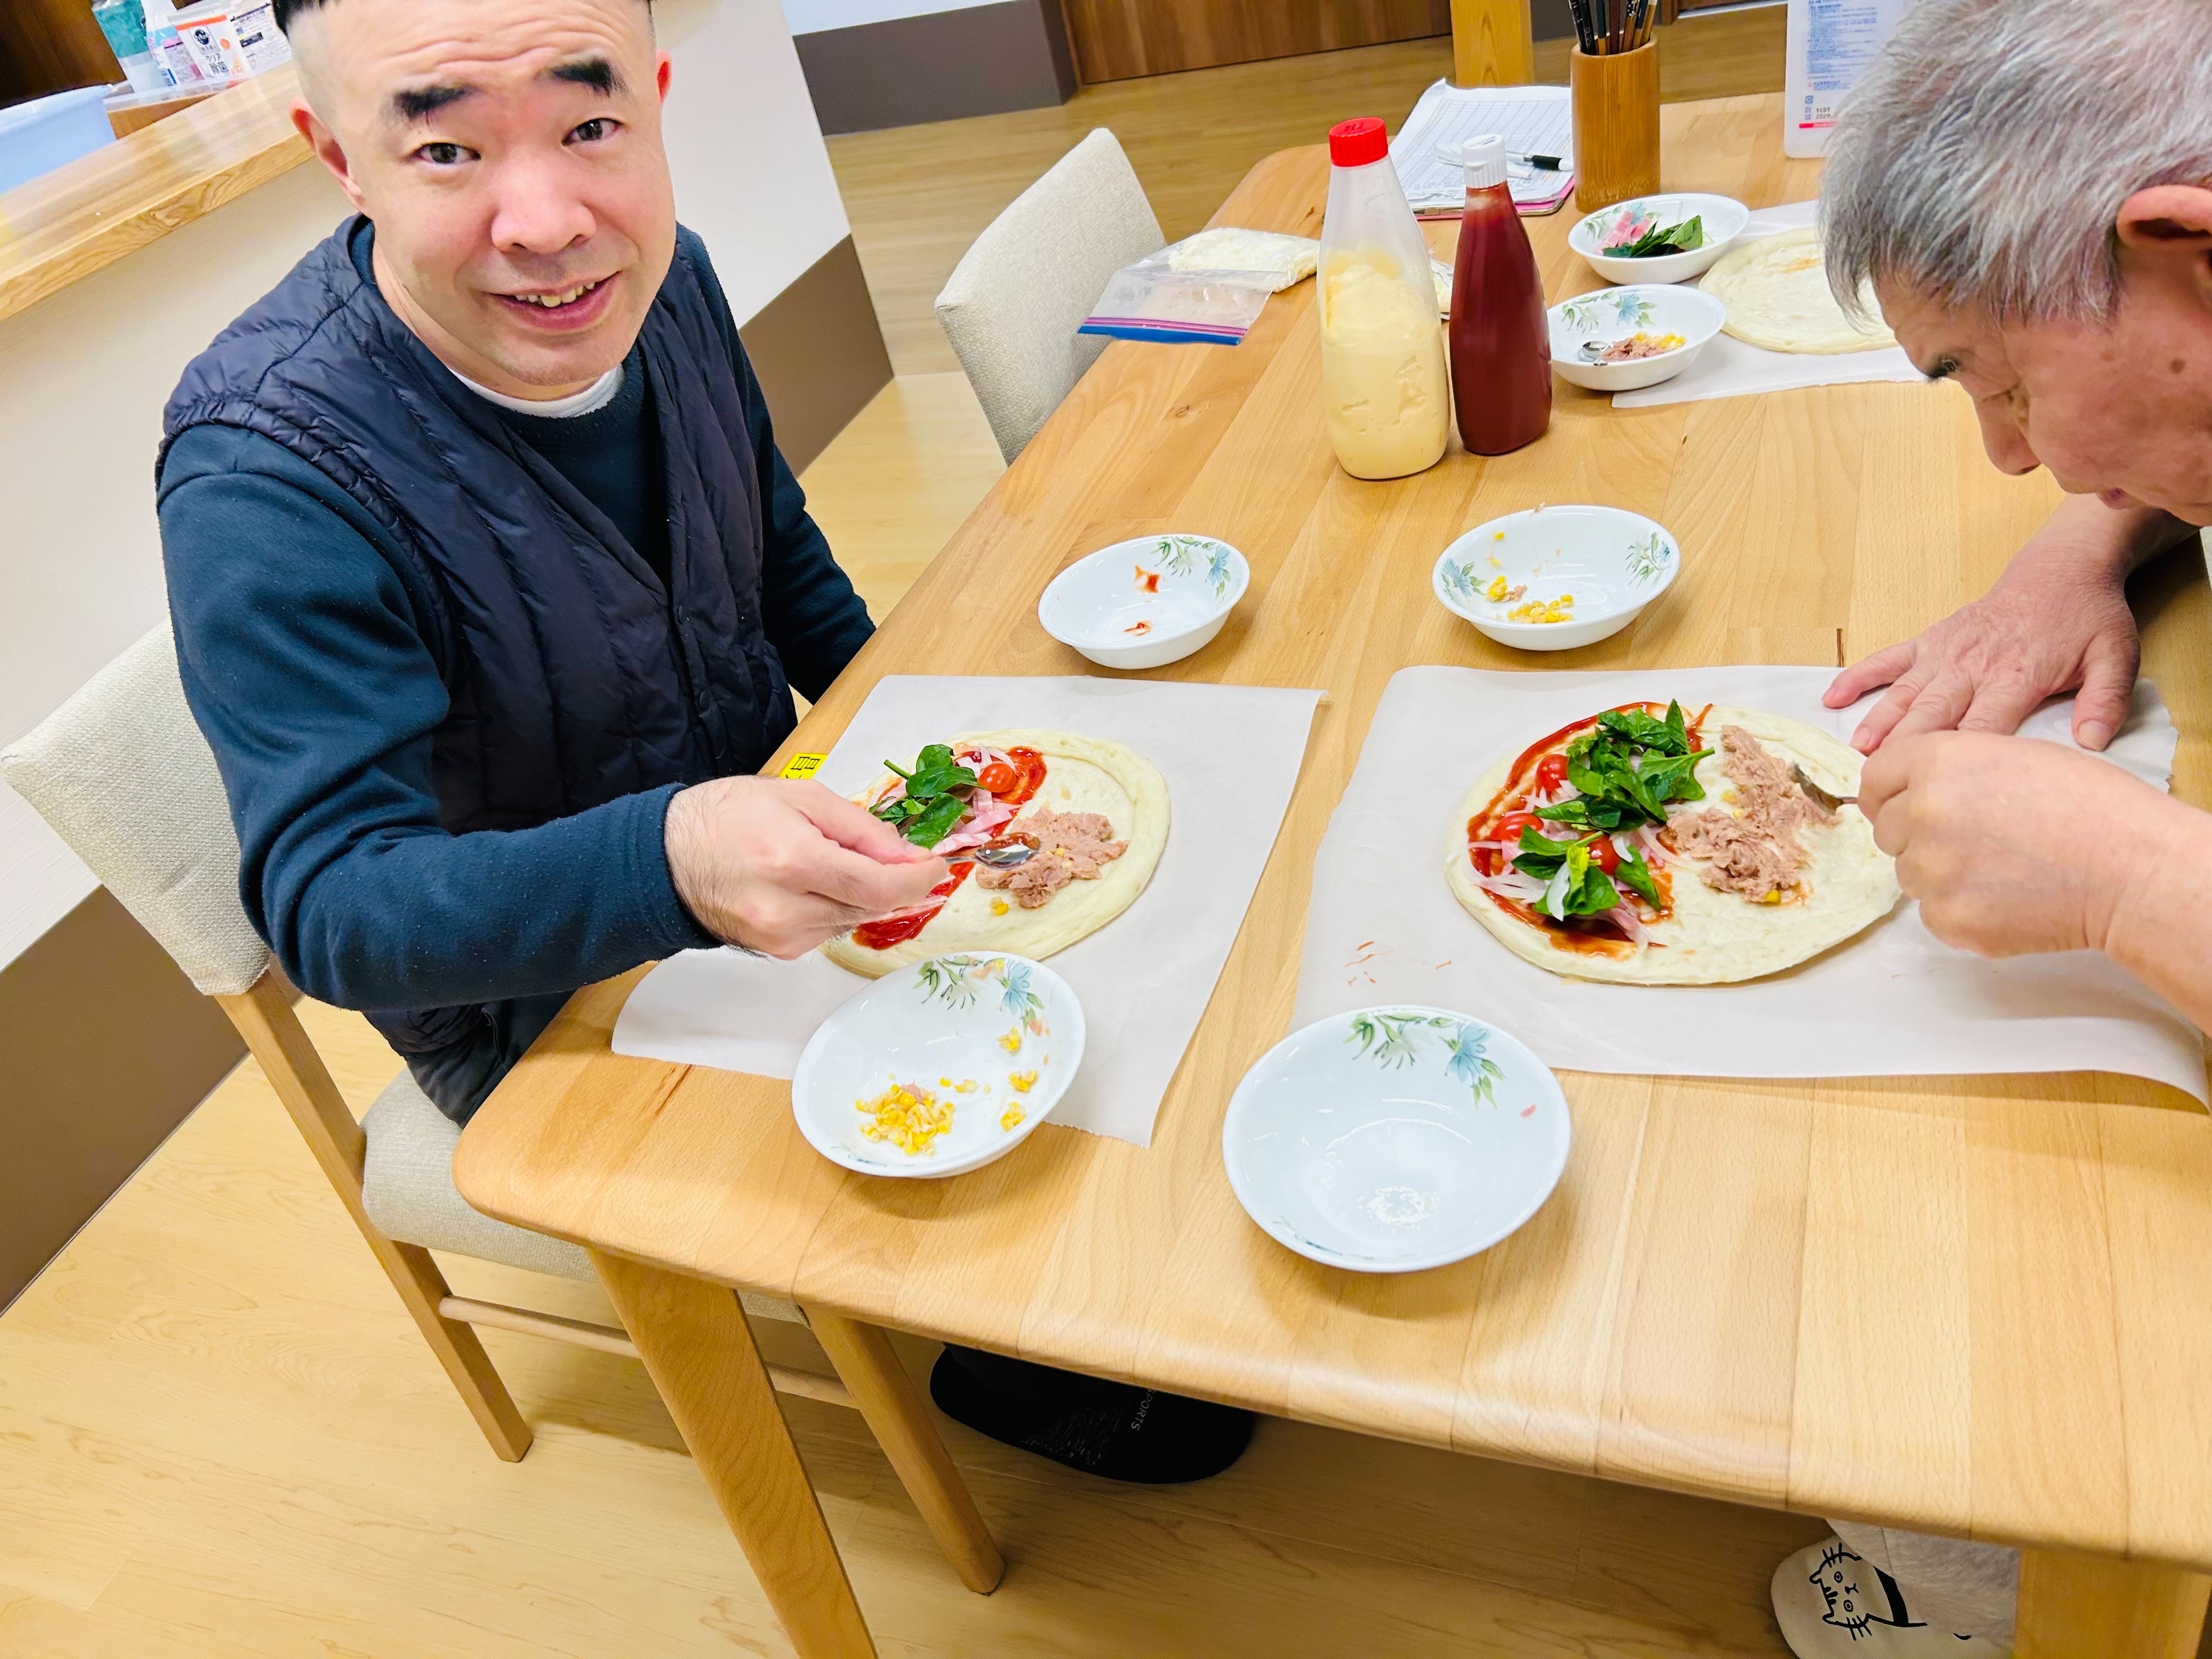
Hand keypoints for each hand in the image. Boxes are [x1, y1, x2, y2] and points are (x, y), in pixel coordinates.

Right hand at [664, 776, 945, 957]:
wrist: (667, 859)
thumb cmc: (729, 816)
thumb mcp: (801, 798)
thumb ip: (862, 828)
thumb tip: (909, 856)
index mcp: (793, 860)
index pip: (878, 886)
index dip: (917, 880)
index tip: (938, 866)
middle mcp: (787, 907)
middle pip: (871, 906)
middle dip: (894, 882)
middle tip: (901, 858)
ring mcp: (782, 936)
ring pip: (854, 920)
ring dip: (862, 894)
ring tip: (834, 862)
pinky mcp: (779, 951)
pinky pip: (830, 930)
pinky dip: (837, 907)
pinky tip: (813, 884)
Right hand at [1824, 496, 2166, 753]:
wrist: (2062, 571)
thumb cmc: (2086, 618)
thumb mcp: (2115, 657)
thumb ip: (2106, 700)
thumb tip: (2091, 743)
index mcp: (2016, 676)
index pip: (1981, 725)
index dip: (1957, 756)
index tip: (1936, 786)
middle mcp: (1972, 665)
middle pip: (1931, 713)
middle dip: (1905, 748)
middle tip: (1881, 782)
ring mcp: (1945, 652)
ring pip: (1904, 692)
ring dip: (1878, 722)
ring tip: (1857, 750)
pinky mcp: (1931, 640)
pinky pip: (1888, 659)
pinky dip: (1858, 677)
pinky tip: (1832, 698)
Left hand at [1858, 730, 2187, 958]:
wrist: (2128, 868)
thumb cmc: (2089, 806)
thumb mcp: (2013, 757)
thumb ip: (1951, 771)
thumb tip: (1915, 793)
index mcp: (1938, 763)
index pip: (1874, 778)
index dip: (1887, 793)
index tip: (1898, 804)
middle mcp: (1922, 814)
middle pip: (1888, 829)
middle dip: (1918, 834)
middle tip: (1973, 839)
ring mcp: (1931, 871)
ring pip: (1909, 873)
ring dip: (1941, 872)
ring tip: (2002, 867)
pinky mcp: (1948, 918)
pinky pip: (1934, 912)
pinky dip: (1962, 908)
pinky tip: (2009, 896)